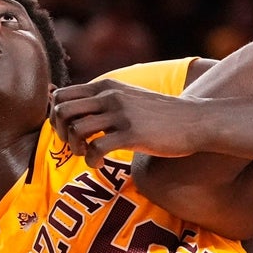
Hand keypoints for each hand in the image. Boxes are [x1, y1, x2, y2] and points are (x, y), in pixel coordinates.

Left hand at [50, 80, 204, 167]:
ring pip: (76, 130)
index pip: (61, 95)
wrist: (196, 121)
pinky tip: (100, 165)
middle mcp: (110, 96)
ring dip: (76, 149)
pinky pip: (96, 149)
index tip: (67, 132)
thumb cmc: (162, 115)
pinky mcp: (132, 135)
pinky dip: (92, 161)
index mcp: (107, 86)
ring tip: (88, 156)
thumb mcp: (130, 97)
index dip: (55, 117)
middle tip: (74, 147)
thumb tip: (83, 112)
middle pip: (62, 111)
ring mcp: (121, 115)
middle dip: (60, 133)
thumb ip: (107, 100)